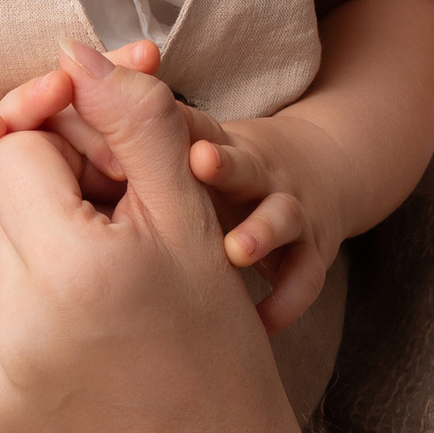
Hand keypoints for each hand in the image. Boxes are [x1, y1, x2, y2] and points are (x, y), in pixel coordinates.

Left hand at [0, 48, 315, 432]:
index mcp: (76, 268)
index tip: (114, 216)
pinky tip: (54, 356)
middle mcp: (17, 328)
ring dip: (20, 278)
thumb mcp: (191, 222)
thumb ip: (135, 121)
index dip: (67, 172)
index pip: (14, 155)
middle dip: (46, 226)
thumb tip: (70, 48)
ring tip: (87, 318)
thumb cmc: (213, 345)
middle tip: (110, 277)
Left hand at [178, 111, 341, 335]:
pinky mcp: (313, 250)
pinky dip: (287, 302)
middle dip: (224, 165)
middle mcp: (261, 176)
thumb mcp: (206, 140)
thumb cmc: (235, 165)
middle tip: (201, 161)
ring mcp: (291, 211)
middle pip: (243, 165)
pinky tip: (262, 325)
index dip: (186, 126)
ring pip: (281, 218)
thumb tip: (107, 107)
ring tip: (237, 251)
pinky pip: (305, 278)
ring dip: (261, 233)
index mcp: (224, 146)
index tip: (162, 122)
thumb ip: (162, 138)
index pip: (202, 129)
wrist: (326, 169)